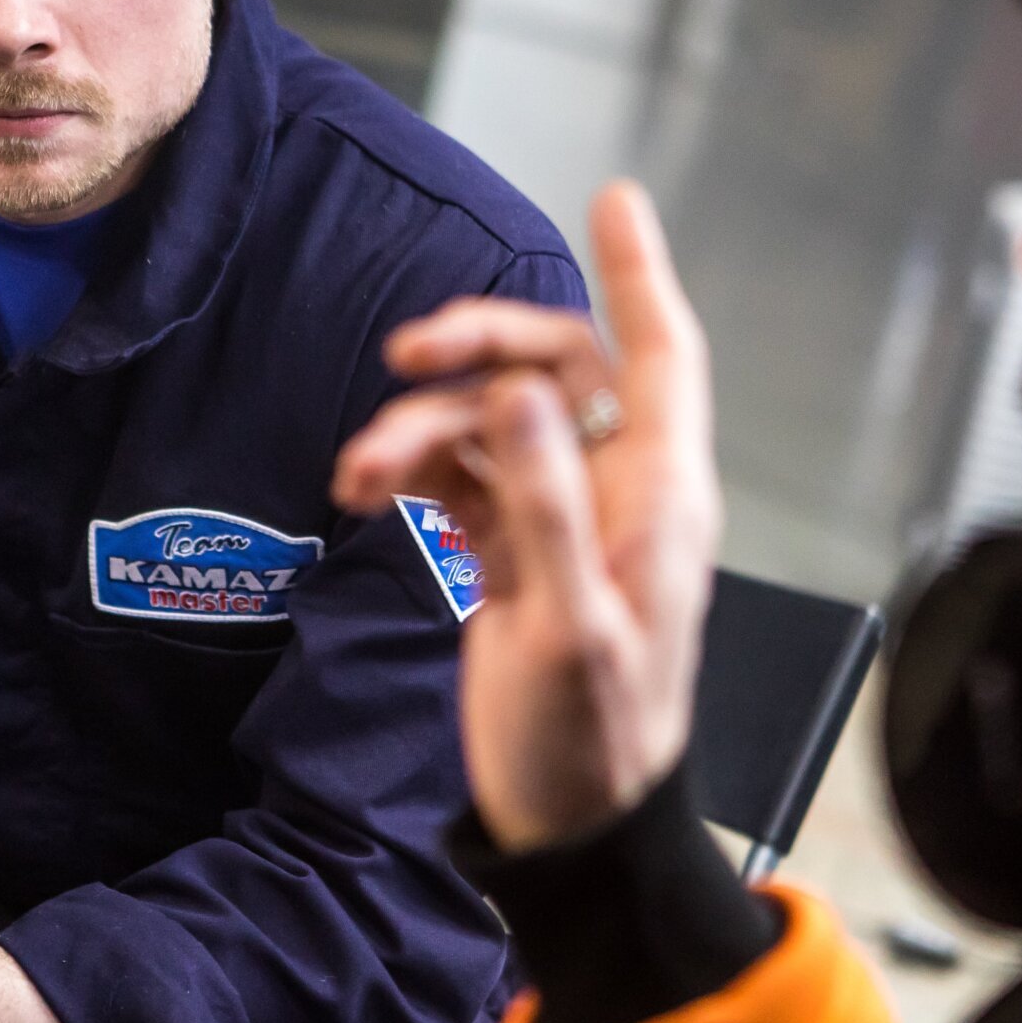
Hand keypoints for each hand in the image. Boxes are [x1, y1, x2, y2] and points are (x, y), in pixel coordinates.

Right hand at [333, 181, 721, 848]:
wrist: (566, 825)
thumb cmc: (592, 739)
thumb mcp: (572, 626)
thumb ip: (546, 506)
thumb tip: (524, 393)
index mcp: (659, 495)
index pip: (661, 356)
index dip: (640, 273)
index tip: (613, 197)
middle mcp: (617, 487)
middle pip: (557, 367)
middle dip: (481, 347)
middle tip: (410, 355)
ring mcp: (562, 514)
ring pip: (492, 418)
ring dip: (422, 427)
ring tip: (360, 469)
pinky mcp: (512, 549)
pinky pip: (459, 472)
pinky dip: (411, 468)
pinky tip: (366, 486)